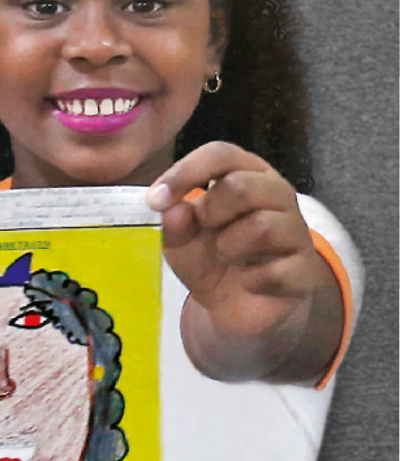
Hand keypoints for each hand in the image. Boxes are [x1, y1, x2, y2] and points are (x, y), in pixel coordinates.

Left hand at [149, 142, 342, 381]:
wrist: (234, 306)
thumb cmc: (207, 255)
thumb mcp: (178, 238)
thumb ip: (172, 222)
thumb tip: (171, 208)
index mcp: (244, 173)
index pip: (221, 154)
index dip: (186, 172)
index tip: (155, 200)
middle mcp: (277, 194)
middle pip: (243, 186)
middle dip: (211, 212)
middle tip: (206, 229)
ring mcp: (297, 231)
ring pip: (263, 226)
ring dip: (229, 247)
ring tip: (227, 255)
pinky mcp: (306, 269)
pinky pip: (277, 271)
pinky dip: (252, 280)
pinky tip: (249, 281)